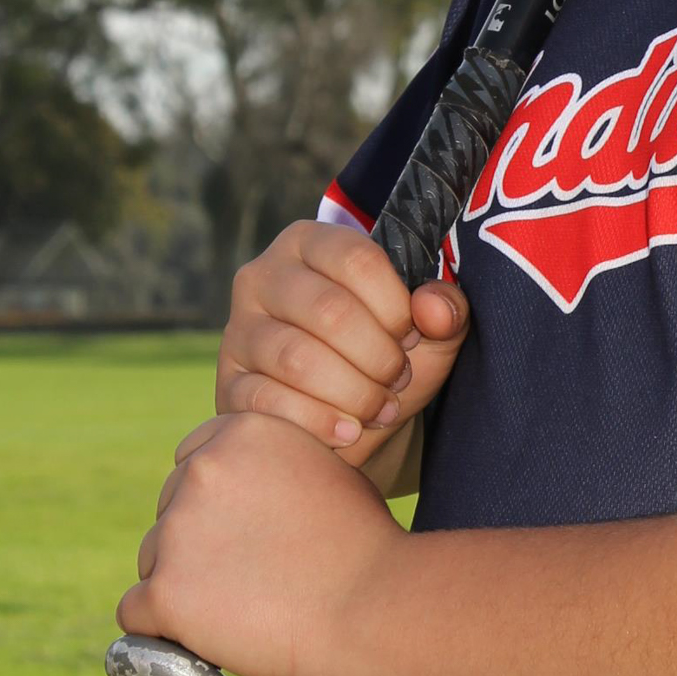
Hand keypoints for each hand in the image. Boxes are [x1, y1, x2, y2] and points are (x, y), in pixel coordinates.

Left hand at [115, 414, 406, 675]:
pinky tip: (202, 637)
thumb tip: (253, 493)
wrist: (378, 607)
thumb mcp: (329, 473)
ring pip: (153, 560)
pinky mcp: (165, 591)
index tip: (241, 532)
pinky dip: (163, 630)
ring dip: (183, 585)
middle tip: (247, 577)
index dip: (215, 501)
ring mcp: (178, 531)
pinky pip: (136, 613)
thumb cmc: (367, 548)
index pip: (193, 461)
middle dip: (197, 542)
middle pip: (169, 510)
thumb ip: (278, 471)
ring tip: (241, 611)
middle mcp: (202, 470)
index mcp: (242, 432)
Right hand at [217, 220, 469, 468]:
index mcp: (310, 243)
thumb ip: (446, 310)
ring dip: (353, 392)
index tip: (411, 336)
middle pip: (328, 311)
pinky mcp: (230, 384)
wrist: (351, 422)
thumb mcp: (430, 333)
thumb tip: (434, 308)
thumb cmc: (385, 360)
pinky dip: (319, 422)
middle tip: (398, 380)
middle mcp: (263, 277)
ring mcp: (240, 331)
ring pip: (297, 359)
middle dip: (378, 356)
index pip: (356, 258)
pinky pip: (269, 402)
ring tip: (380, 408)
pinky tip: (349, 432)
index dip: (395, 305)